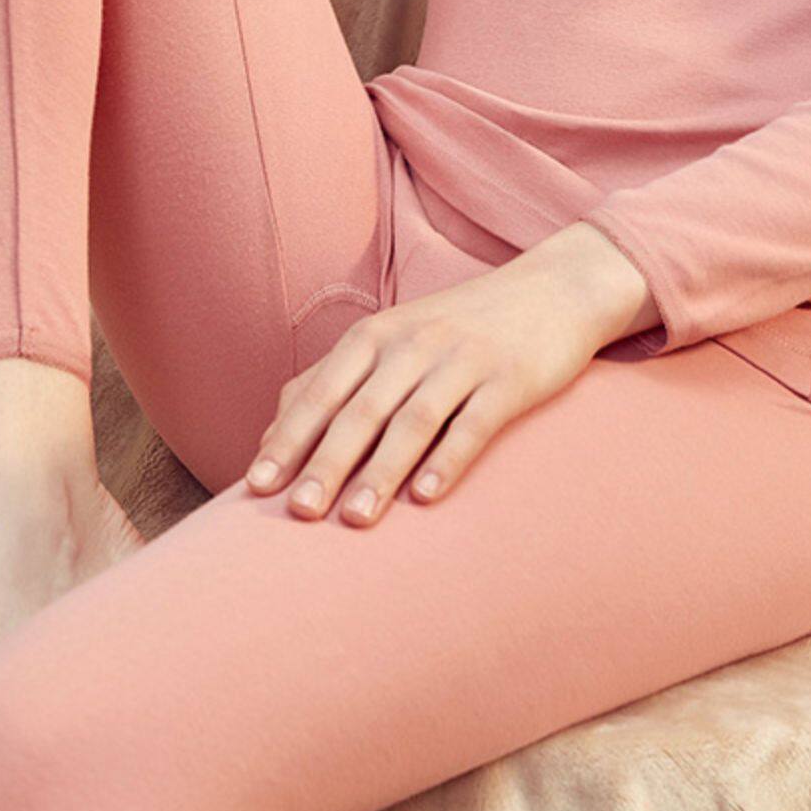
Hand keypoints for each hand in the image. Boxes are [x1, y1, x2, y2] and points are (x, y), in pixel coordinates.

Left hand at [244, 232, 641, 527]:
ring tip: (355, 521)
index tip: (256, 487)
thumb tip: (272, 435)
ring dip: (381, 472)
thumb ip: (336, 378)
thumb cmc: (459, 326)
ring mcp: (463, 359)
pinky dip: (448, 460)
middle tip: (297, 513)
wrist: (555, 288)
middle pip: (361, 409)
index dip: (289, 439)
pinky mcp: (510, 379)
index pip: (321, 391)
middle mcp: (414, 343)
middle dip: (326, 462)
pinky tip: (426, 497)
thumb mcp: (393, 338)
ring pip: (413, 420)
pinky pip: (474, 423)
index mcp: (377, 335)